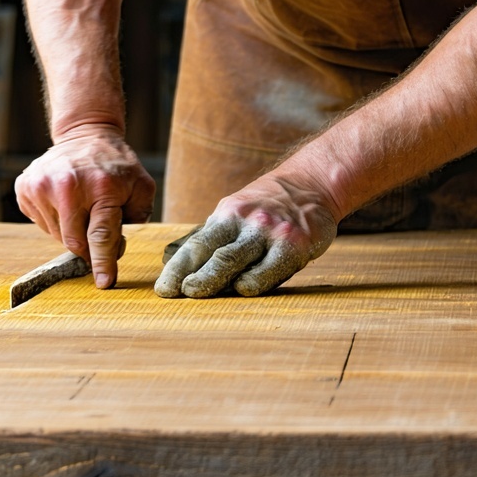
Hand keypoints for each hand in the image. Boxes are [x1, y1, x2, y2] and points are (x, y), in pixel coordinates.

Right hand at [15, 124, 155, 288]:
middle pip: (75, 241)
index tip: (104, 283)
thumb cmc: (116, 166)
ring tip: (82, 208)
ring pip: (56, 235)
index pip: (101, 235)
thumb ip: (138, 216)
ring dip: (72, 231)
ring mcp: (42, 185)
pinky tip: (64, 202)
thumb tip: (117, 246)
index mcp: (101, 187)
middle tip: (98, 233)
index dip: (103, 262)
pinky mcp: (25, 187)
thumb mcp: (141, 186)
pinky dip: (55, 220)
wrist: (85, 134)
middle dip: (88, 247)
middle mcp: (67, 186)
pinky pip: (41, 222)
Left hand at [155, 175, 337, 297]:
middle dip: (191, 275)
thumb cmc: (270, 207)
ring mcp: (269, 232)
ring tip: (195, 293)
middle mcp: (245, 221)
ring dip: (212, 280)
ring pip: (235, 259)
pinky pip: (270, 268)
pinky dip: (254, 281)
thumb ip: (220, 239)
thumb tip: (191, 273)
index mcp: (227, 215)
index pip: (196, 245)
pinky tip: (243, 289)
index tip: (163, 289)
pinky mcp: (294, 244)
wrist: (312, 183)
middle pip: (212, 253)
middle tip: (176, 293)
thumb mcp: (239, 212)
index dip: (177, 268)